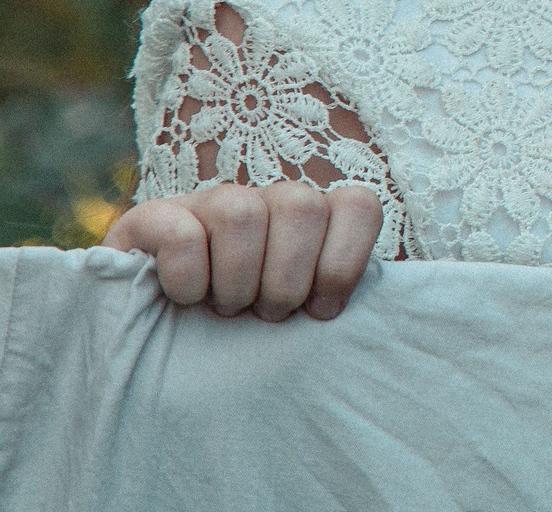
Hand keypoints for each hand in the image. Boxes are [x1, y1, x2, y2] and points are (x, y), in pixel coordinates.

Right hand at [103, 180, 382, 321]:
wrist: (156, 349)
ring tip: (227, 310)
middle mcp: (265, 201)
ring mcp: (208, 203)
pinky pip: (182, 231)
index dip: (345, 262)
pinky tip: (185, 299)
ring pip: (243, 212)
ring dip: (239, 279)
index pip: (358, 205)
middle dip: (287, 279)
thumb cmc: (246, 337)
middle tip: (267, 315)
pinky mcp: (151, 218)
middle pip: (302, 206)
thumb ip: (341, 303)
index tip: (323, 311)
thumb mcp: (301, 321)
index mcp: (311, 221)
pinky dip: (189, 277)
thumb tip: (399, 311)